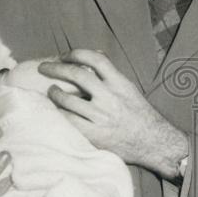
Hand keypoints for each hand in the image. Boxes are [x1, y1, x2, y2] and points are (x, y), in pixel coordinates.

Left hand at [39, 50, 187, 178]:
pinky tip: (55, 112)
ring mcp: (100, 117)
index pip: (96, 59)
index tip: (64, 55)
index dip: (76, 54)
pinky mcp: (94, 135)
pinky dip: (59, 114)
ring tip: (51, 91)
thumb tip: (94, 57)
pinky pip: (69, 121)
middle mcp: (110, 97)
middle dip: (56, 68)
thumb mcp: (130, 89)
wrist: (154, 142)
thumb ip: (112, 75)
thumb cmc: (140, 115)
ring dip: (54, 93)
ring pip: (67, 100)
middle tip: (43, 68)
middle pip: (77, 75)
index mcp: (120, 83)